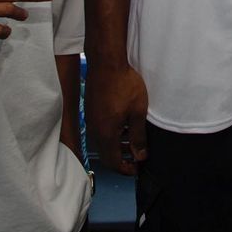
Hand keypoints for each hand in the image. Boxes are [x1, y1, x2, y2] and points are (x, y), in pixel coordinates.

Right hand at [85, 61, 148, 175]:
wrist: (106, 62)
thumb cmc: (124, 85)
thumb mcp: (138, 112)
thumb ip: (138, 137)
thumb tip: (140, 156)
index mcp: (105, 134)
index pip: (113, 162)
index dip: (125, 169)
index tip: (137, 169)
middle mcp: (95, 130)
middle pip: (106, 154)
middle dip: (122, 159)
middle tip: (137, 157)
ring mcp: (91, 119)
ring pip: (103, 141)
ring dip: (117, 145)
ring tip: (133, 141)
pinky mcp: (91, 110)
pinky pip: (100, 129)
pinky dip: (112, 133)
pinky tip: (124, 124)